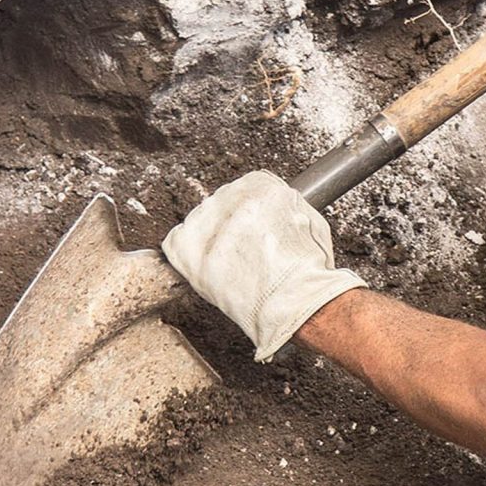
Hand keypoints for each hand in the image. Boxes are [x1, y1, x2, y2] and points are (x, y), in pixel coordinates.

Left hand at [162, 170, 366, 360]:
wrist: (292, 300)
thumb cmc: (307, 269)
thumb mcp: (310, 222)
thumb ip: (288, 208)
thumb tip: (279, 212)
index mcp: (261, 185)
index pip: (245, 189)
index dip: (249, 215)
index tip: (253, 231)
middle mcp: (230, 197)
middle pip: (220, 205)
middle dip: (228, 227)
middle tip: (242, 254)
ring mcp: (206, 221)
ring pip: (198, 222)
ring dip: (208, 241)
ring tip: (228, 267)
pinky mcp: (186, 246)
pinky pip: (175, 242)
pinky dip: (185, 256)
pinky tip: (205, 269)